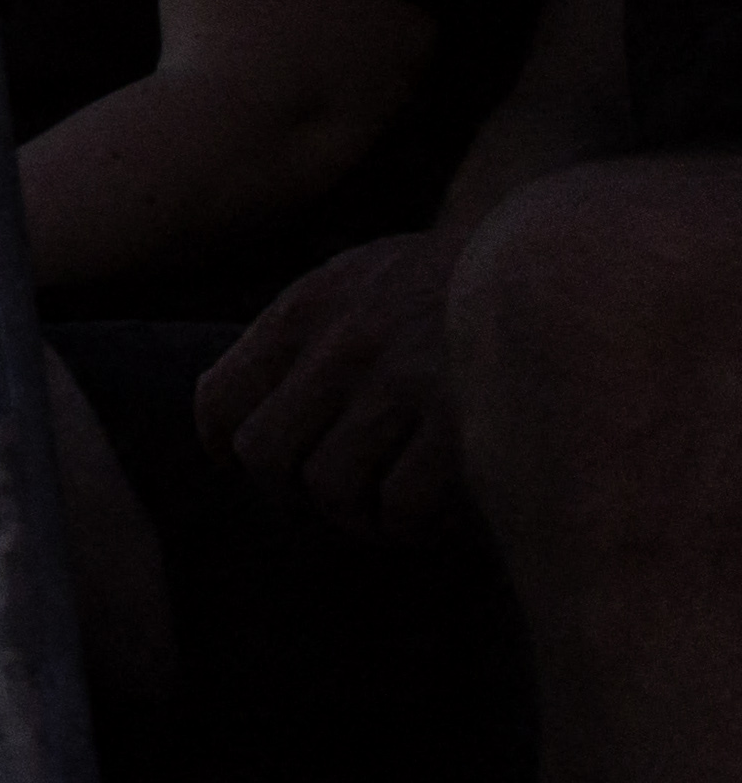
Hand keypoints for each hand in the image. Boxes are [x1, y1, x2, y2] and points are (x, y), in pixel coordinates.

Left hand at [197, 230, 460, 533]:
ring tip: (386, 511)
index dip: (227, 449)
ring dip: (355, 516)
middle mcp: (345, 347)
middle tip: (329, 500)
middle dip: (289, 492)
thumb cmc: (453, 286)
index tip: (255, 467)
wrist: (561, 259)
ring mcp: (404, 386)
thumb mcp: (362, 280)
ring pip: (330, 489)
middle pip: (265, 456)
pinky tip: (434, 513)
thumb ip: (304, 338)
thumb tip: (239, 429)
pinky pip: (402, 505)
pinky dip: (411, 523)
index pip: (220, 400)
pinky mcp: (463, 424)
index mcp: (308, 310)